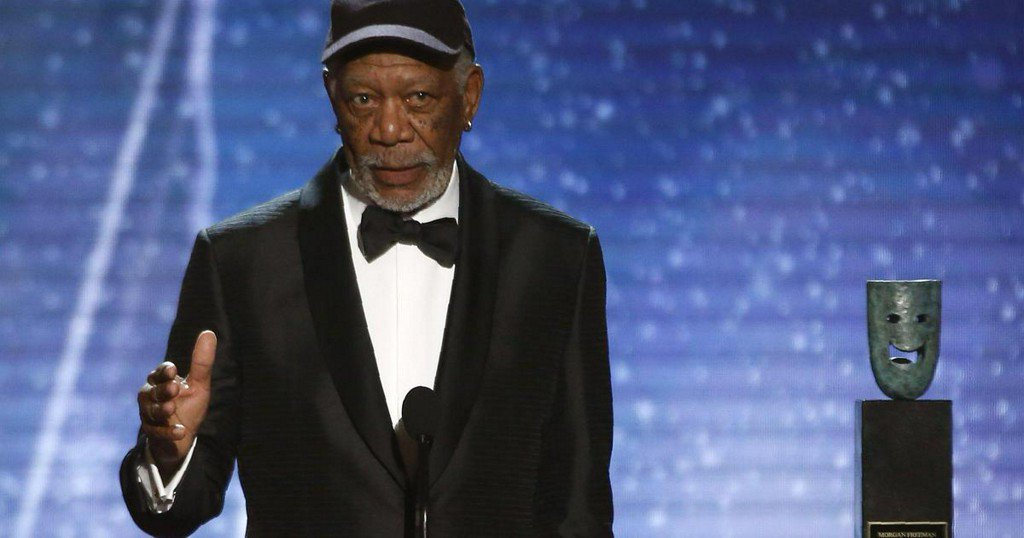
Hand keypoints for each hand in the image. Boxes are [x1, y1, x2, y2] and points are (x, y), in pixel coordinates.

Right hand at [137, 330, 216, 478]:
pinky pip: (157, 433)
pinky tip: (180, 432)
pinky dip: (168, 433)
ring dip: (161, 410)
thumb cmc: (189, 406)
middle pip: (152, 391)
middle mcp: (151, 397)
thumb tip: (208, 332)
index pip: (159, 374)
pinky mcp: (153, 434)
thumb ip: (202, 362)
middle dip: (162, 390)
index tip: (173, 370)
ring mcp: (149, 416)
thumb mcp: (199, 384)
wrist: (183, 438)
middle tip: (174, 388)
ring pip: (150, 412)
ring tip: (171, 409)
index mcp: (161, 382)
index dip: (164, 372)